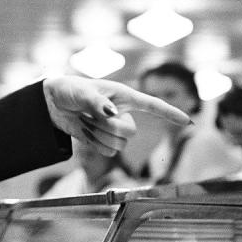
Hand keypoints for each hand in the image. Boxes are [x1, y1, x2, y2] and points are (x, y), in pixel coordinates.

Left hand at [43, 76, 189, 155]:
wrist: (53, 104)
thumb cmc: (70, 89)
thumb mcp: (82, 92)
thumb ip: (97, 102)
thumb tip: (112, 113)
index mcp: (124, 96)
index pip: (152, 106)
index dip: (171, 113)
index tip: (188, 121)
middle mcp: (123, 113)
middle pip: (130, 132)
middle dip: (108, 128)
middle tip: (89, 116)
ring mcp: (113, 128)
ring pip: (118, 145)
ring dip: (98, 135)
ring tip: (84, 120)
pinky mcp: (102, 140)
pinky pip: (106, 152)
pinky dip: (93, 144)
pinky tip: (84, 132)